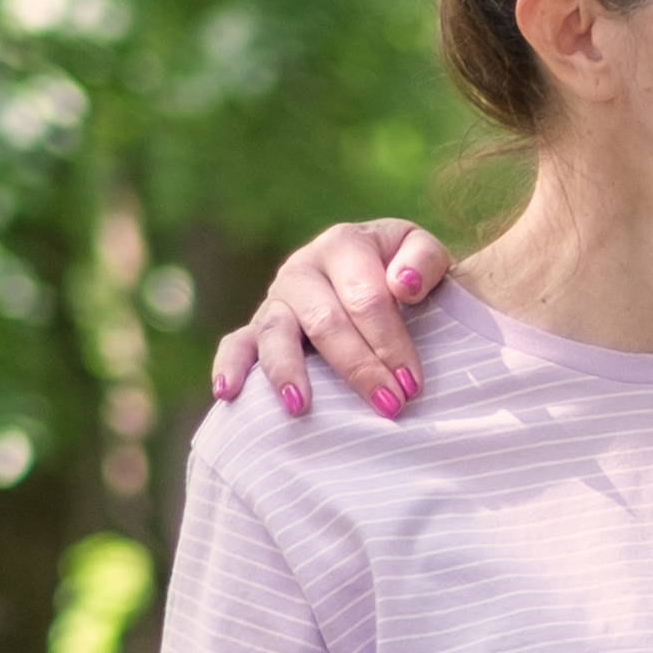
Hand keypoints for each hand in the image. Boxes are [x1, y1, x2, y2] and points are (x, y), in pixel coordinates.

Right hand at [211, 220, 455, 417]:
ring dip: (287, 371)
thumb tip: (402, 286)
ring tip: (300, 407)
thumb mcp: (424, 254)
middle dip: (358, 367)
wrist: (380, 273)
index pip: (366, 297)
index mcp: (344, 244)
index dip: (390, 341)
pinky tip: (227, 393)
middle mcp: (303, 268)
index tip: (412, 383)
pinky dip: (229, 366)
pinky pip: (236, 344)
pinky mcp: (258, 327)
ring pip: (275, 333)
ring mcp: (277, 299)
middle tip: (389, 406)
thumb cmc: (406, 273)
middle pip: (325, 321)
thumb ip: (423, 260)